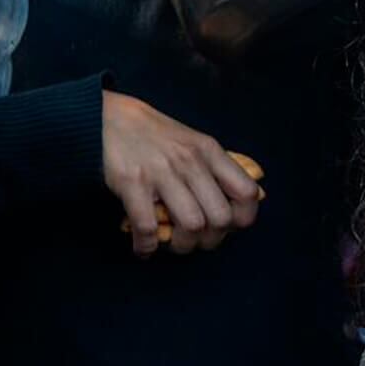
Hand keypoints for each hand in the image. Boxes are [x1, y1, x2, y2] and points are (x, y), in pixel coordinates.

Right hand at [101, 91, 260, 257]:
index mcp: (210, 152)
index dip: (242, 219)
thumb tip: (256, 196)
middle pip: (221, 218)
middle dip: (211, 240)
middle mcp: (190, 162)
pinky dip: (147, 246)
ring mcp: (161, 171)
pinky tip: (144, 248)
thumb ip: (221, 169)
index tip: (227, 226)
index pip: (247, 193)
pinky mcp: (132, 181)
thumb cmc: (156, 136)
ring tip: (173, 244)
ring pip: (191, 225)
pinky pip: (148, 227)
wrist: (108, 117)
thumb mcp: (196, 142)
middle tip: (197, 241)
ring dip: (183, 246)